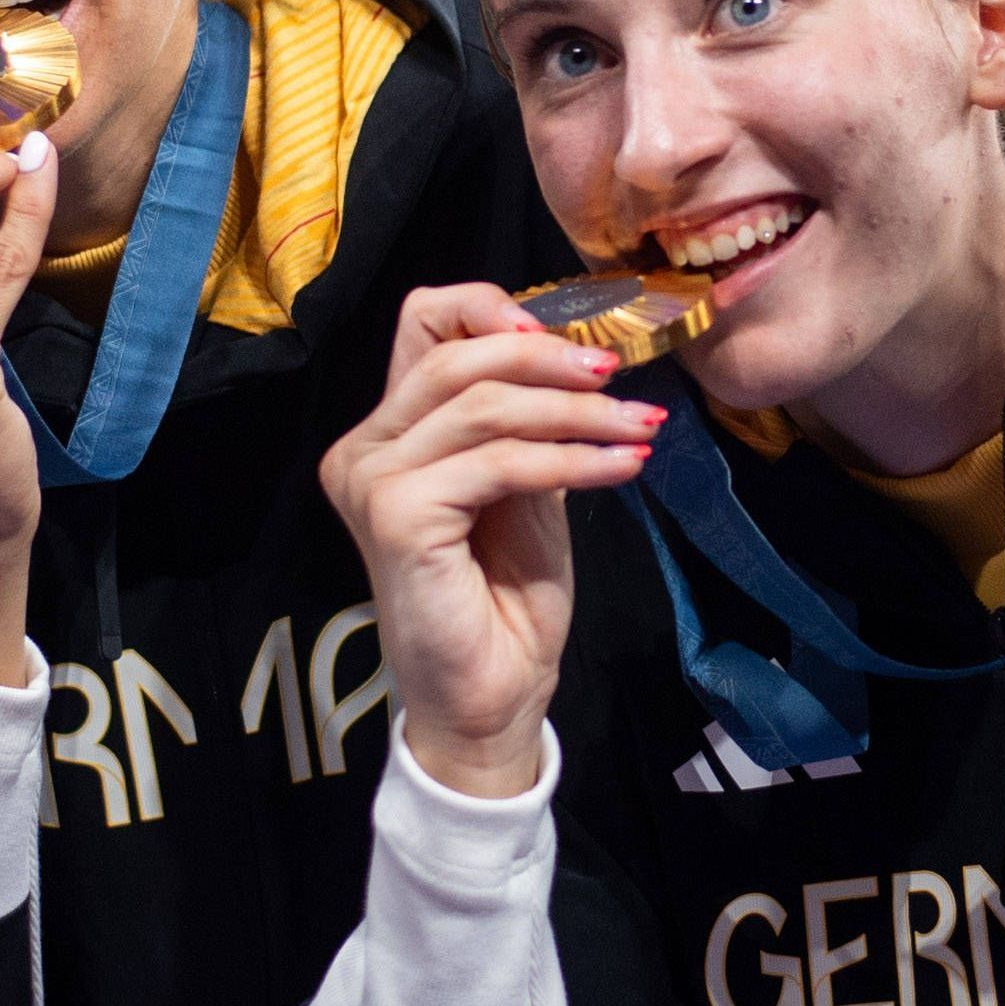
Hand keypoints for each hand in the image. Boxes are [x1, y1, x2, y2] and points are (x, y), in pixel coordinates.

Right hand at [317, 284, 667, 797]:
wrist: (493, 697)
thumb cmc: (506, 601)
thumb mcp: (525, 488)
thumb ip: (525, 423)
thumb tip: (574, 354)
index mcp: (388, 434)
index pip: (422, 324)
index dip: (491, 308)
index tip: (570, 337)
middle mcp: (364, 449)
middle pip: (456, 356)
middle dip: (551, 359)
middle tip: (619, 376)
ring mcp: (372, 481)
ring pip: (485, 405)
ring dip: (577, 412)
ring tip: (640, 428)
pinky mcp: (397, 516)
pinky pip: (500, 462)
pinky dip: (571, 459)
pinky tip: (622, 467)